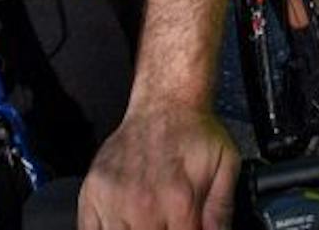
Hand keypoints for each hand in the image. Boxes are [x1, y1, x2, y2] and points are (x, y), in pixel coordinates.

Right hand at [79, 105, 237, 229]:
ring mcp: (113, 200)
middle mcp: (143, 204)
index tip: (185, 225)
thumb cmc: (193, 132)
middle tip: (166, 220)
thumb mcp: (226, 164)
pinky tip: (121, 225)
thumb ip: (221, 209)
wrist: (166, 102)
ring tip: (146, 220)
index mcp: (178, 202)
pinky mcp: (92, 192)